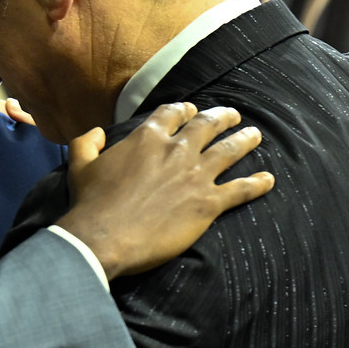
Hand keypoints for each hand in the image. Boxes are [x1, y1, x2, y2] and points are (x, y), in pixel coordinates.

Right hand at [53, 102, 273, 279]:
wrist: (103, 237)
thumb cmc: (90, 203)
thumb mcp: (79, 166)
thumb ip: (87, 143)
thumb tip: (98, 133)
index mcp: (147, 138)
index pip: (171, 114)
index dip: (184, 110)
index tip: (191, 111)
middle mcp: (176, 150)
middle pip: (207, 125)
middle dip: (222, 118)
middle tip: (233, 116)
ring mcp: (195, 176)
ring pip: (229, 151)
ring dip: (245, 141)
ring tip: (255, 135)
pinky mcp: (208, 203)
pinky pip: (240, 190)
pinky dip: (257, 184)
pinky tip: (268, 180)